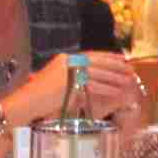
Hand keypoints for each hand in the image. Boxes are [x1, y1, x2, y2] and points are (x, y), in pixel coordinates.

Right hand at [7, 51, 142, 130]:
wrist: (26, 102)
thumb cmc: (41, 95)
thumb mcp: (59, 80)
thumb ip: (76, 77)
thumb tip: (95, 79)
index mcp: (66, 58)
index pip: (92, 55)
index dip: (109, 57)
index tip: (123, 58)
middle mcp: (68, 62)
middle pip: (98, 62)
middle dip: (116, 66)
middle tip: (131, 69)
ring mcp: (68, 72)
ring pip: (98, 74)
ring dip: (115, 78)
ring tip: (128, 81)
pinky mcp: (70, 85)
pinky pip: (93, 86)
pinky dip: (106, 88)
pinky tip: (117, 91)